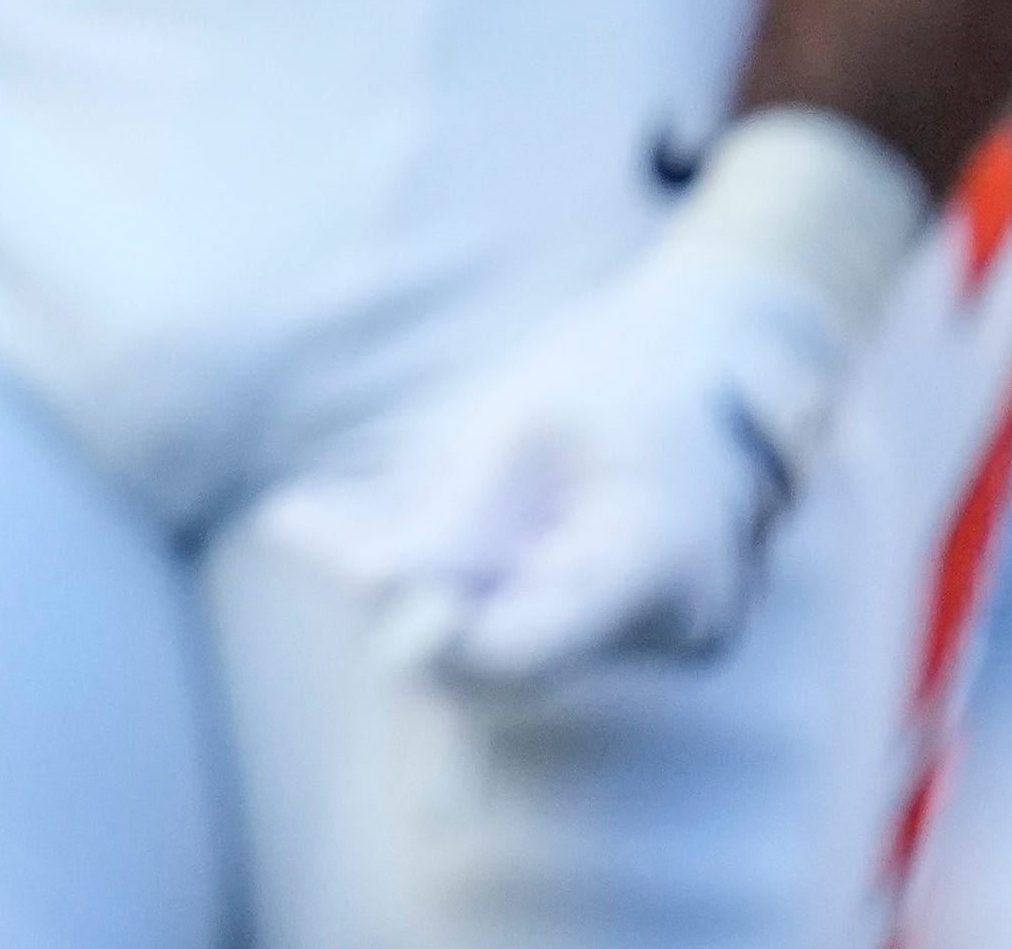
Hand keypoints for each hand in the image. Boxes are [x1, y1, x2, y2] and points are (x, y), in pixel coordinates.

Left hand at [262, 109, 924, 694]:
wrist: (713, 359)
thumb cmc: (622, 374)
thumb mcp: (525, 424)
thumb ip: (458, 515)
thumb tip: (367, 585)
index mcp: (656, 561)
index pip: (530, 642)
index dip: (436, 632)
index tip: (352, 579)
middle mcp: (667, 624)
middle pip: (503, 652)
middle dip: (398, 598)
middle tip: (297, 525)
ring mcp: (650, 634)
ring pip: (497, 636)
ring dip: (405, 582)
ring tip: (303, 517)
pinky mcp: (616, 623)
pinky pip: (515, 616)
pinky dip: (438, 574)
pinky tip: (336, 522)